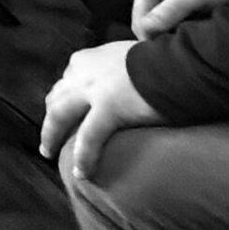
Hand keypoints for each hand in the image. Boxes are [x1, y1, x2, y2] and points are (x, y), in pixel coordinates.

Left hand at [39, 40, 161, 180]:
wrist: (180, 61)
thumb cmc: (165, 59)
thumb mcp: (131, 56)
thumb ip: (119, 68)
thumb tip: (127, 79)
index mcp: (89, 59)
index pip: (67, 80)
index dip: (63, 97)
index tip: (64, 109)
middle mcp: (84, 72)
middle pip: (56, 98)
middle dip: (49, 118)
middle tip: (48, 137)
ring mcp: (93, 90)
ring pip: (60, 116)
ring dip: (51, 137)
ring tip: (49, 154)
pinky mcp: (108, 109)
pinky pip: (89, 138)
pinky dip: (83, 157)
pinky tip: (81, 173)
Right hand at [131, 0, 228, 39]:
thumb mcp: (186, 0)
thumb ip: (164, 16)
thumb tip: (144, 32)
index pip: (139, 26)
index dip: (154, 39)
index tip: (175, 44)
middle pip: (144, 27)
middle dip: (161, 36)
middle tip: (182, 39)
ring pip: (153, 27)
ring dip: (168, 33)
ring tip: (186, 32)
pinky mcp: (164, 4)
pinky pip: (162, 23)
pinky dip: (173, 28)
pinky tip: (185, 27)